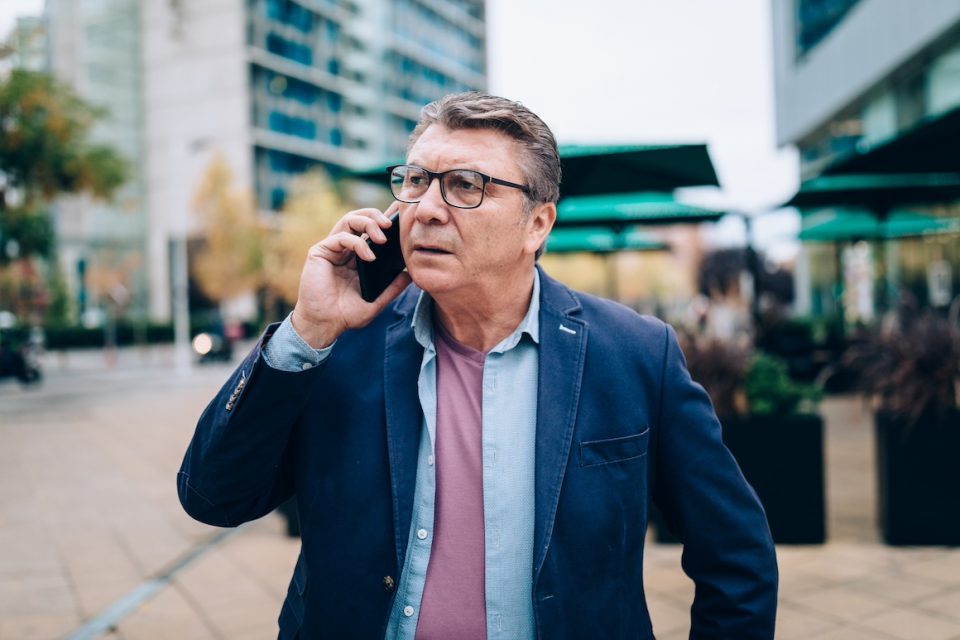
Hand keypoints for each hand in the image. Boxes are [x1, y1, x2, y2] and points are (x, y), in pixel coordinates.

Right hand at [291, 202, 411, 347]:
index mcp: (356, 257)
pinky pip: (341, 237)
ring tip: (382, 237)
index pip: (369, 231)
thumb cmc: (346, 315)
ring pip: (349, 220)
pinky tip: (369, 257)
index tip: (400, 224)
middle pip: (359, 219)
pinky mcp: (320, 252)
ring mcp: (331, 249)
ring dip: (368, 222)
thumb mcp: (375, 302)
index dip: (383, 223)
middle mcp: (343, 250)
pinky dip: (358, 243)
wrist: (324, 325)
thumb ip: (392, 289)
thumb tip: (410, 275)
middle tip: (390, 225)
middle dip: (376, 216)